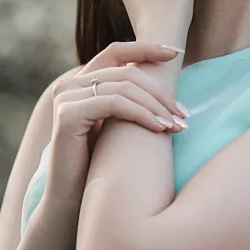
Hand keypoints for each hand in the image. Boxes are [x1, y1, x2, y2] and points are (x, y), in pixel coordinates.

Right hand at [45, 41, 188, 205]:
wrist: (72, 202)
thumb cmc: (99, 168)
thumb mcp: (117, 128)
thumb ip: (129, 103)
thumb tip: (167, 88)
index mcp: (81, 83)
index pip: (116, 51)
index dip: (146, 47)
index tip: (177, 52)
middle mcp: (69, 85)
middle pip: (127, 72)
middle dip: (161, 92)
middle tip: (184, 114)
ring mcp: (65, 98)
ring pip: (124, 86)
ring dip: (157, 105)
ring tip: (177, 126)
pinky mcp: (67, 114)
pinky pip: (114, 103)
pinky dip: (142, 114)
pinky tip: (159, 128)